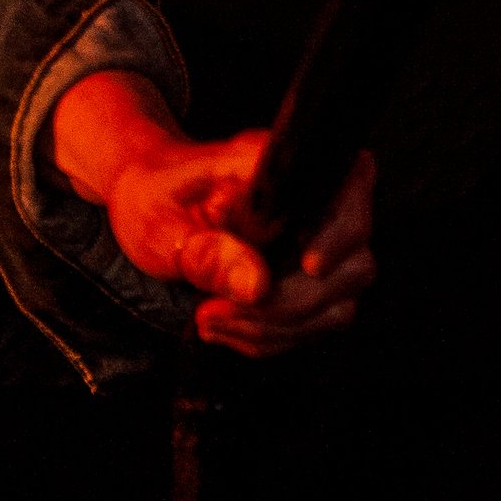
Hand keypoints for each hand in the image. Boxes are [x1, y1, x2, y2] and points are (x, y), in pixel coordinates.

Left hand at [53, 72, 376, 357]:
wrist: (148, 203)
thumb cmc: (152, 196)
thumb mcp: (157, 220)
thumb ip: (205, 250)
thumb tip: (258, 286)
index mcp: (276, 166)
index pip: (347, 191)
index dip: (339, 234)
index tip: (309, 266)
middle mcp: (313, 201)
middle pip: (351, 264)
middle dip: (286, 303)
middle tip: (213, 310)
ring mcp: (321, 243)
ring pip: (336, 304)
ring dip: (273, 327)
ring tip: (208, 319)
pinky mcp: (312, 280)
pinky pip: (313, 323)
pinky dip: (268, 335)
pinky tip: (224, 325)